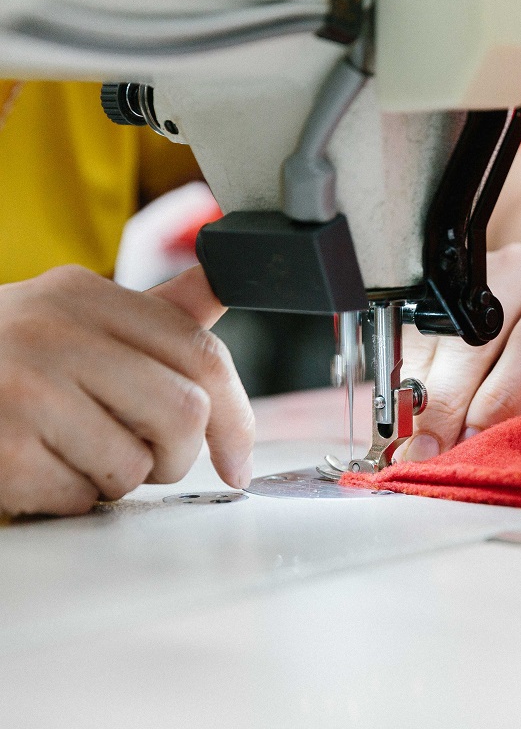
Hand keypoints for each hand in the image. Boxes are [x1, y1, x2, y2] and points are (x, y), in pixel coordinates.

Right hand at [0, 265, 253, 516]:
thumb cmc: (6, 359)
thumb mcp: (76, 317)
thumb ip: (156, 314)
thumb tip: (228, 277)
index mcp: (85, 294)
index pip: (200, 353)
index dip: (237, 416)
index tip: (240, 460)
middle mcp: (54, 332)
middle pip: (183, 413)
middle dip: (175, 455)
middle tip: (143, 456)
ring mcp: (22, 389)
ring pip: (136, 465)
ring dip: (117, 478)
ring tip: (74, 452)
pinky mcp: (2, 449)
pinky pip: (82, 498)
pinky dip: (70, 499)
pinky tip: (38, 468)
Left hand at [400, 244, 520, 461]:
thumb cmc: (506, 345)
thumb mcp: (457, 355)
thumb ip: (430, 387)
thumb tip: (411, 441)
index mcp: (469, 275)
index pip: (440, 328)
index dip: (428, 389)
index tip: (419, 441)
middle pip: (485, 335)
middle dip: (461, 401)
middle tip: (447, 450)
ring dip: (509, 399)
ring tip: (491, 440)